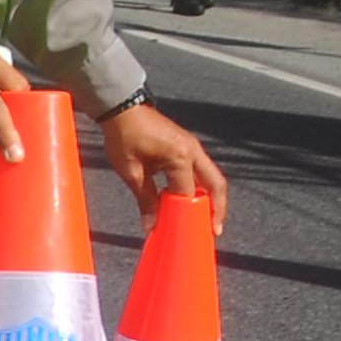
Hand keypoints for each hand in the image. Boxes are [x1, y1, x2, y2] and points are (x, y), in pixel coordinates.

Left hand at [100, 101, 231, 231]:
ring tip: (205, 219)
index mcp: (180, 156)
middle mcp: (192, 151)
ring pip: (211, 177)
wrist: (122, 107)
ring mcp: (192, 147)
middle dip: (217, 208)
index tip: (179, 232)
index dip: (183, 214)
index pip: (188, 193)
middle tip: (213, 230)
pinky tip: (192, 201)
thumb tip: (151, 226)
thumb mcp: (131, 170)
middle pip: (216, 184)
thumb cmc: (123, 136)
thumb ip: (145, 198)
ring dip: (211, 198)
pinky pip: (201, 170)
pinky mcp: (187, 146)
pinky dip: (201, 187)